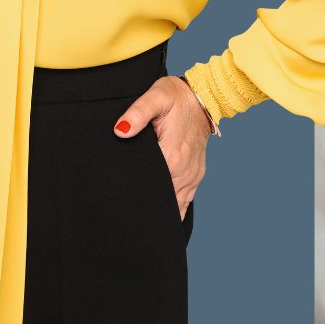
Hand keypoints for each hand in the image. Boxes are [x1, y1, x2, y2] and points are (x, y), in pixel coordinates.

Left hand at [114, 77, 209, 219]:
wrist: (203, 96)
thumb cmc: (176, 96)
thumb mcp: (156, 97)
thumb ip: (137, 113)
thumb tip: (121, 130)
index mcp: (172, 156)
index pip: (151, 187)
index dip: (136, 198)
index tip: (122, 208)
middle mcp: (184, 170)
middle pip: (163, 200)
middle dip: (147, 211)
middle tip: (127, 223)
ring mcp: (192, 174)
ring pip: (177, 204)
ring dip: (163, 214)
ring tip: (144, 227)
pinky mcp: (196, 173)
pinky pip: (187, 199)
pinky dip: (177, 209)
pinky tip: (166, 219)